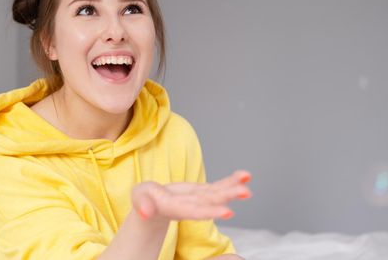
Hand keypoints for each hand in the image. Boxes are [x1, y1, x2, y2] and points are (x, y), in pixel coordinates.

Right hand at [131, 170, 251, 220]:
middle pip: (210, 201)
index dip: (210, 211)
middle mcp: (191, 205)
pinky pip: (218, 186)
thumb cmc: (144, 201)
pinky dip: (231, 180)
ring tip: (248, 181)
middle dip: (228, 196)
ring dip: (233, 187)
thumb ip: (143, 204)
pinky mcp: (202, 192)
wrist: (152, 206)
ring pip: (217, 193)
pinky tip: (245, 176)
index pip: (194, 211)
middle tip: (246, 192)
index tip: (228, 211)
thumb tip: (145, 212)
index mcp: (175, 208)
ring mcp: (198, 199)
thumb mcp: (140, 199)